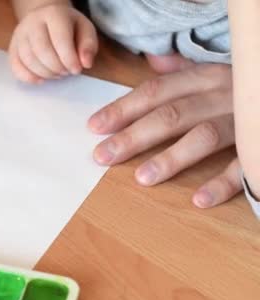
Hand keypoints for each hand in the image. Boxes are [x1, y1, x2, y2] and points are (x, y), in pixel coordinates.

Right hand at [8, 3, 97, 83]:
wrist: (45, 19)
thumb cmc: (68, 27)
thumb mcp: (85, 30)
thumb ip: (88, 46)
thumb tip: (85, 64)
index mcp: (54, 14)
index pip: (60, 39)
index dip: (69, 59)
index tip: (77, 70)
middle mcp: (32, 22)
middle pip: (42, 50)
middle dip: (56, 67)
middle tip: (66, 72)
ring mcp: (19, 35)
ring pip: (28, 60)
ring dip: (45, 73)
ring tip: (56, 74)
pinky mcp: (12, 48)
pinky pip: (16, 67)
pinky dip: (28, 77)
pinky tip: (41, 79)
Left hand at [87, 63, 241, 207]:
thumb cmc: (245, 86)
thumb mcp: (217, 71)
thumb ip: (184, 71)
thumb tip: (152, 61)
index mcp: (206, 77)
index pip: (157, 91)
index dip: (123, 108)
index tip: (94, 127)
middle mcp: (223, 94)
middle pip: (172, 114)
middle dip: (133, 136)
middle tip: (102, 156)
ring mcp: (244, 119)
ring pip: (204, 136)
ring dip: (171, 158)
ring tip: (142, 178)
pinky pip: (244, 164)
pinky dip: (222, 182)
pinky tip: (199, 200)